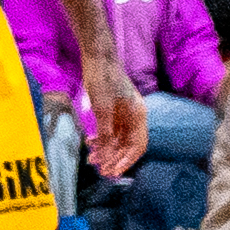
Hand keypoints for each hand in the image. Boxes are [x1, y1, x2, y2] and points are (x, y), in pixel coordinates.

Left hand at [79, 56, 148, 181]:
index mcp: (139, 115)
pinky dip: (102, 139)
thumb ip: (106, 132)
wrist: (97, 57)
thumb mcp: (102, 108)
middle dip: (114, 159)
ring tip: (92, 160)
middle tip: (100, 171)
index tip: (113, 172)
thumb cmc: (102, 79)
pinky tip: (90, 143)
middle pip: (128, 145)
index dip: (126, 161)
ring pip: (119, 139)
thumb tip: (108, 155)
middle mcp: (135, 116)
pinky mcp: (115, 110)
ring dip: (107, 150)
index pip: (138, 146)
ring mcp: (125, 113)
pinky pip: (111, 131)